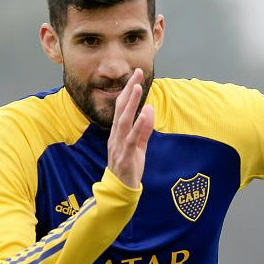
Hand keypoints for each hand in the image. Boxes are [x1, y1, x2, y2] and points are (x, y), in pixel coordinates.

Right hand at [107, 68, 153, 187]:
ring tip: (138, 88)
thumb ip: (144, 129)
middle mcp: (115, 136)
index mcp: (118, 132)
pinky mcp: (125, 156)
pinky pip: (131, 139)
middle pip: (121, 109)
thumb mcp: (139, 145)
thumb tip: (148, 109)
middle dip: (129, 91)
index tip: (136, 75)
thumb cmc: (129, 166)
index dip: (128, 91)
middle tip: (136, 74)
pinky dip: (137, 126)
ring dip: (131, 104)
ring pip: (124, 121)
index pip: (121, 107)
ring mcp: (118, 145)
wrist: (121, 190)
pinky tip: (143, 115)